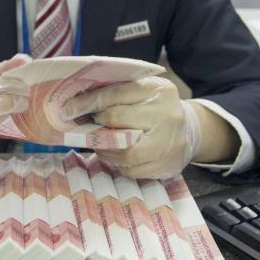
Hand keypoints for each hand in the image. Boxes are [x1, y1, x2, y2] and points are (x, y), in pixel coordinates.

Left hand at [60, 77, 200, 178]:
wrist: (190, 130)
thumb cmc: (156, 107)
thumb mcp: (143, 90)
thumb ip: (117, 91)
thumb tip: (77, 101)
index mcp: (157, 90)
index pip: (116, 94)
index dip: (88, 102)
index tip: (69, 109)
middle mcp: (166, 114)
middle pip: (117, 120)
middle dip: (96, 124)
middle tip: (86, 125)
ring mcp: (168, 142)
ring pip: (124, 151)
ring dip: (104, 148)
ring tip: (99, 142)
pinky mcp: (166, 165)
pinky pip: (132, 169)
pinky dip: (117, 162)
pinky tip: (115, 154)